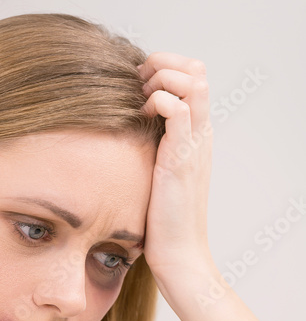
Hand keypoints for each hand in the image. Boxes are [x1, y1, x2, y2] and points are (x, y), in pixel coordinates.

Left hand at [137, 52, 216, 298]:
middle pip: (196, 69)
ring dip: (161, 79)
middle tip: (135, 87)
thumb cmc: (160, 224)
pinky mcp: (182, 159)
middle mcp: (199, 133)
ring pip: (193, 80)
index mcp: (195, 134)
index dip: (164, 69)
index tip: (135, 86)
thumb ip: (148, 152)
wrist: (179, 256)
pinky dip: (157, 101)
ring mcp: (194, 144)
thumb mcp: (153, 177)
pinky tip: (140, 117)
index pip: (193, 75)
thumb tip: (120, 137)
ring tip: (139, 101)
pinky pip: (178, 110)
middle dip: (162, 65)